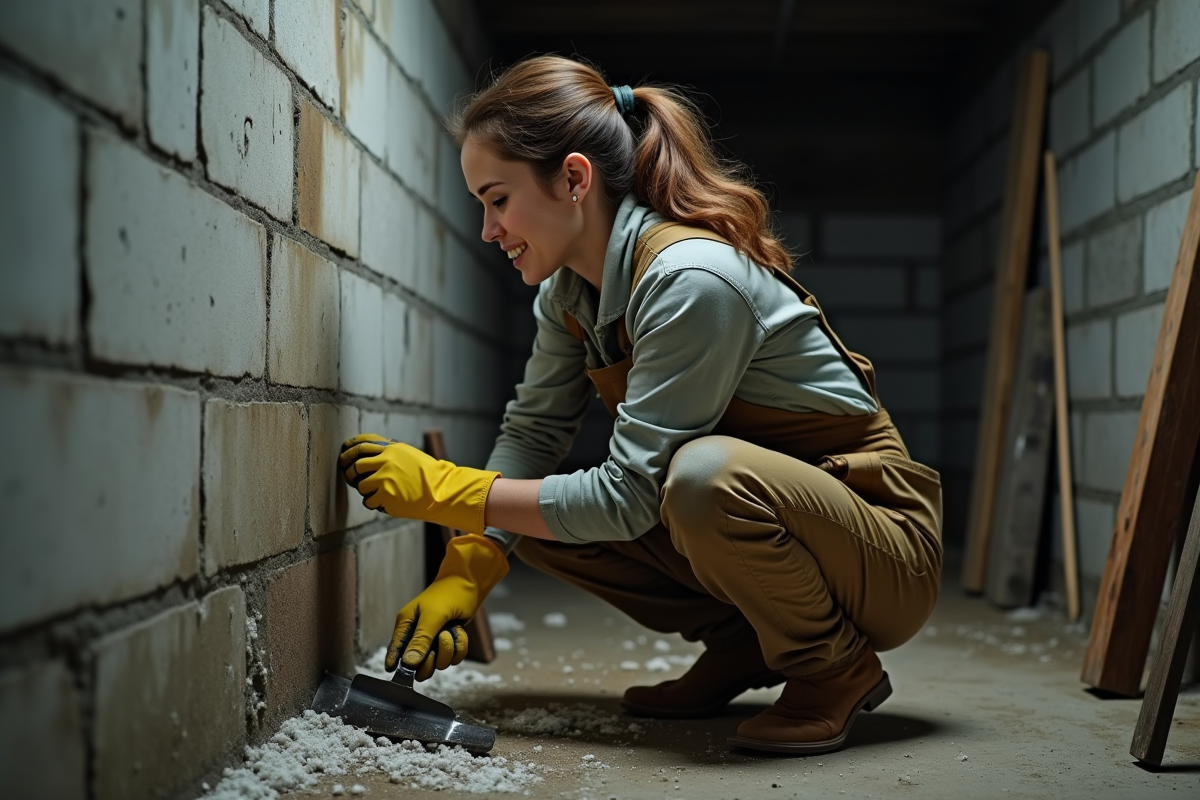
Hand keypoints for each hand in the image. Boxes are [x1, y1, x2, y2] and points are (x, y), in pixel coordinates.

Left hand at [338, 434, 500, 534]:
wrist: (441, 491)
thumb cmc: (427, 474)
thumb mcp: (409, 454)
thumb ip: (391, 451)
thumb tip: (372, 449)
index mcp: (392, 449)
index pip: (362, 445)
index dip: (348, 449)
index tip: (343, 454)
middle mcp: (386, 462)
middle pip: (356, 466)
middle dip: (352, 474)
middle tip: (352, 478)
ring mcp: (384, 480)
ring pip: (361, 486)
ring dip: (365, 490)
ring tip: (376, 492)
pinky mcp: (385, 497)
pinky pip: (368, 501)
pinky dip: (373, 502)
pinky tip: (383, 501)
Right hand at [385, 534, 509, 678]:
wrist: (470, 585)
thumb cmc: (448, 595)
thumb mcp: (433, 616)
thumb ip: (421, 639)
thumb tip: (408, 664)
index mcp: (406, 624)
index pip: (395, 651)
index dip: (398, 664)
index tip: (403, 674)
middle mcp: (417, 635)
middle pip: (418, 665)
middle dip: (431, 660)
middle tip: (436, 649)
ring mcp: (433, 641)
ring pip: (438, 663)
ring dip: (448, 650)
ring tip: (450, 632)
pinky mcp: (448, 643)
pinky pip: (453, 657)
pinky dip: (459, 647)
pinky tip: (459, 632)